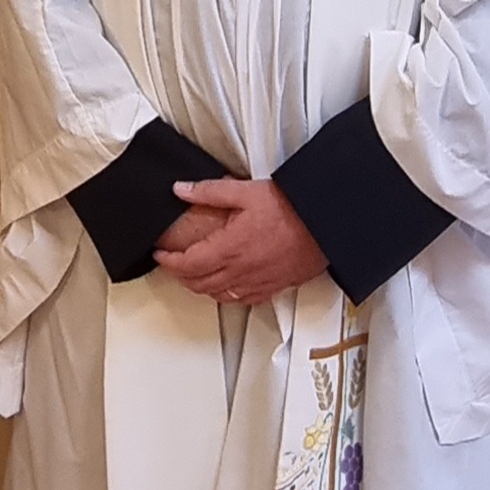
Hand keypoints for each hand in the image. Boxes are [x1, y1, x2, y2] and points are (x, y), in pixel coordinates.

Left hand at [154, 177, 327, 304]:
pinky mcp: (273, 287)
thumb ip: (209, 191)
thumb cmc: (293, 208)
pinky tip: (226, 286)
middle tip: (173, 263)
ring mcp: (257, 282)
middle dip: (180, 275)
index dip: (168, 262)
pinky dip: (226, 296)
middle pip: (198, 284)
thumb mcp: (246, 191)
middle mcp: (240, 270)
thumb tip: (181, 189)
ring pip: (218, 295)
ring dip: (200, 287)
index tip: (161, 255)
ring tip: (195, 274)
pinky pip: (242, 300)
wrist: (327, 224)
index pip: (186, 264)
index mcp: (229, 248)